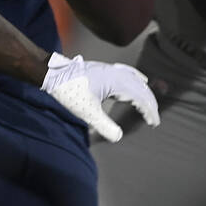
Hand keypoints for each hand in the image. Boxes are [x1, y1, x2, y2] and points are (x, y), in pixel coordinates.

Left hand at [40, 52, 159, 141]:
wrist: (51, 74)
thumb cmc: (69, 91)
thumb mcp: (86, 112)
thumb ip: (104, 125)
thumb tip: (118, 137)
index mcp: (117, 82)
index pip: (140, 97)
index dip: (149, 111)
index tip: (154, 124)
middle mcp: (116, 73)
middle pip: (141, 88)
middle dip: (149, 103)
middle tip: (153, 119)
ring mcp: (110, 68)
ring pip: (135, 79)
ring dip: (144, 92)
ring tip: (149, 105)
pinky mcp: (103, 68)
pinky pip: (127, 72)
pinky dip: (136, 78)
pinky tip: (139, 80)